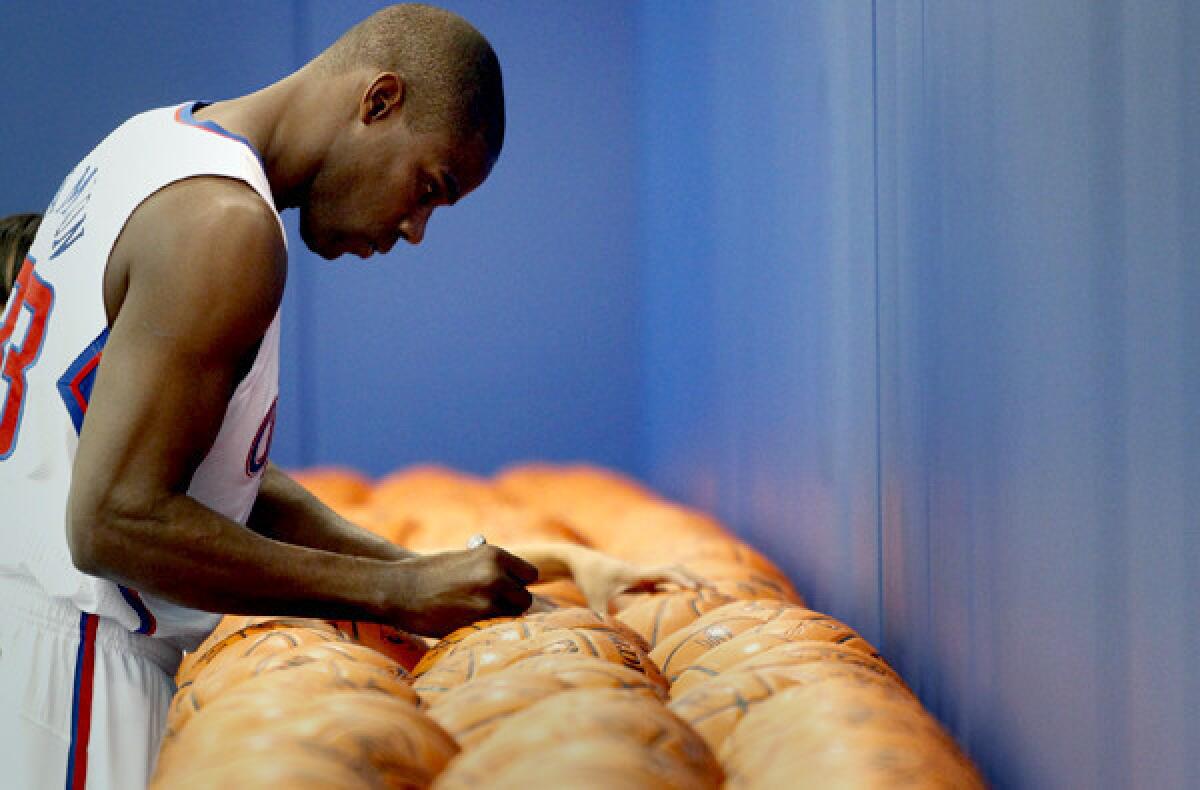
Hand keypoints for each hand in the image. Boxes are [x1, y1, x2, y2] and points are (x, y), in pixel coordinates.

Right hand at [389, 545, 538, 636]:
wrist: (399, 589)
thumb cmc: (430, 573)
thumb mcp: (466, 559)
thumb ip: (491, 568)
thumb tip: (516, 579)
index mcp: (495, 555)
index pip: (529, 574)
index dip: (518, 583)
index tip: (508, 588)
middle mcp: (497, 576)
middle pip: (525, 598)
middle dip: (511, 603)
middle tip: (491, 605)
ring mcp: (489, 601)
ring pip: (513, 616)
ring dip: (501, 617)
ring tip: (478, 613)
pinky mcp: (478, 622)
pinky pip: (496, 629)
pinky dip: (488, 628)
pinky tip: (470, 622)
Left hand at [568, 550, 705, 614]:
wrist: (578, 560)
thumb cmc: (588, 580)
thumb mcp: (595, 603)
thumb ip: (605, 621)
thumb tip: (615, 640)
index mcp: (636, 574)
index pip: (665, 573)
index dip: (682, 579)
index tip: (697, 588)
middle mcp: (642, 571)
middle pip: (675, 569)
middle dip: (694, 578)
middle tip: (714, 590)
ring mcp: (642, 572)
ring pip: (671, 572)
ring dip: (688, 578)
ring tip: (707, 591)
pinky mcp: (639, 577)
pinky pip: (663, 578)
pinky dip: (676, 583)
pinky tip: (685, 594)